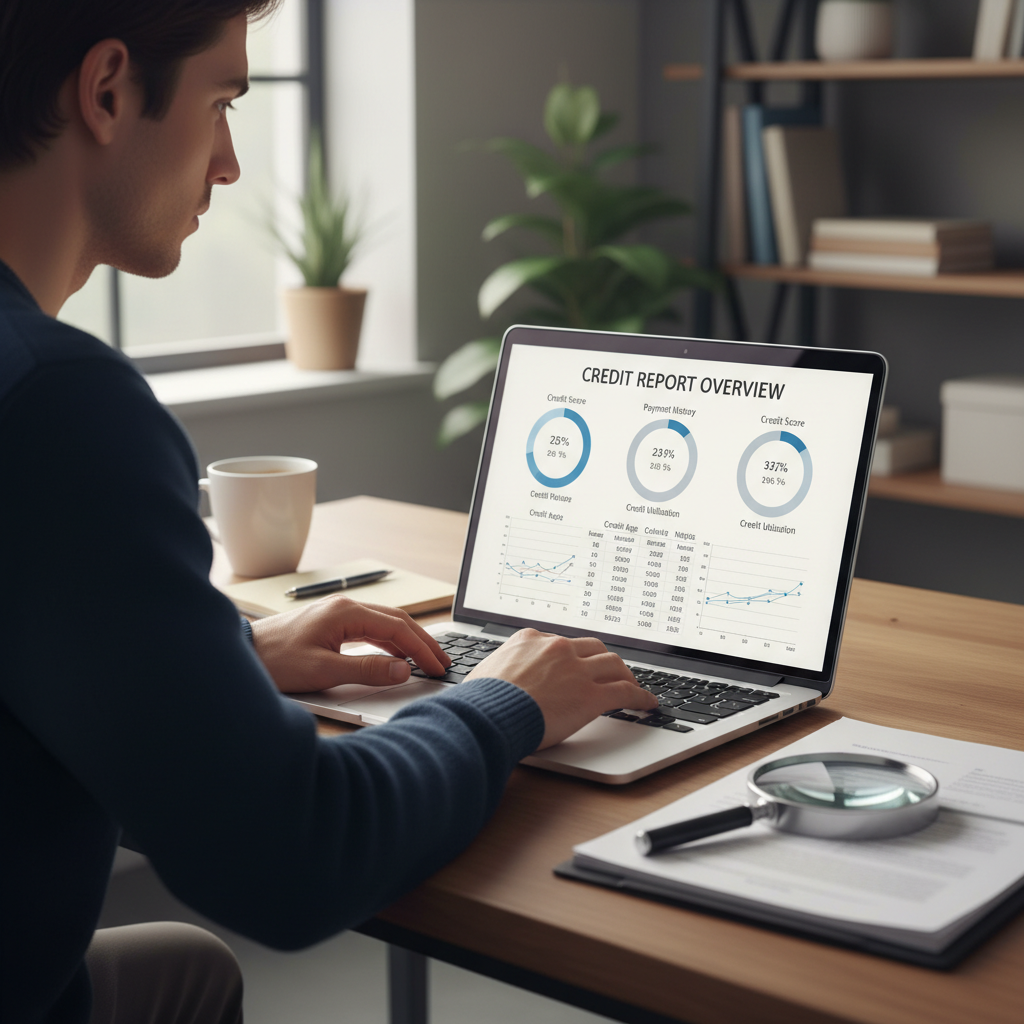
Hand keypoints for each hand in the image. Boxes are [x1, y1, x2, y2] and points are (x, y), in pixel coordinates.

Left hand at [250, 596, 450, 693]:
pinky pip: (370, 629)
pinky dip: (389, 641)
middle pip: (397, 620)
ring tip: (425, 660)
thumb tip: (403, 669)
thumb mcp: (324, 670)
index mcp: (347, 613)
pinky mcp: (331, 624)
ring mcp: (338, 613)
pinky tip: (395, 656)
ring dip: (407, 641)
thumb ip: (366, 670)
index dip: (422, 648)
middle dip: (423, 641)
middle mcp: (345, 607)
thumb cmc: (276, 660)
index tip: (438, 666)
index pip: (398, 627)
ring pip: (385, 623)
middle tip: (442, 662)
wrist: (242, 653)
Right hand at [465, 629, 656, 748]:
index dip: (574, 655)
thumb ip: (500, 670)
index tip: (577, 664)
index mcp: (531, 640)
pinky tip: (647, 704)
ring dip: (626, 675)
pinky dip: (640, 696)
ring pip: (614, 664)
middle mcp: (557, 649)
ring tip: (632, 685)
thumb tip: (493, 680)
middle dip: (604, 659)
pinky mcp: (591, 695)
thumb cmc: (480, 701)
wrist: (487, 715)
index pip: (562, 643)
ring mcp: (576, 670)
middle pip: (593, 647)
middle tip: (610, 671)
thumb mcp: (486, 673)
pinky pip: (625, 692)